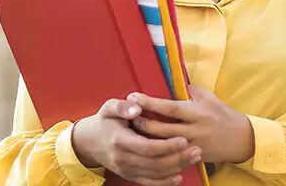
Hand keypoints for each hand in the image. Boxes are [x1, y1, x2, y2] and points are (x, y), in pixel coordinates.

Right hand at [71, 98, 201, 185]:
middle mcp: (122, 159)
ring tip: (194, 158)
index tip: (184, 139)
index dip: (166, 146)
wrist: (89, 142)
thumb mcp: (109, 107)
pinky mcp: (129, 176)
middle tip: (197, 150)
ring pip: (155, 174)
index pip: (147, 147)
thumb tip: (137, 108)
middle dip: (178, 158)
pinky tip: (179, 175)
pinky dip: (165, 182)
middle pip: (154, 163)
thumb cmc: (105, 121)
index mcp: (119, 140)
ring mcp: (126, 170)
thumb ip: (122, 106)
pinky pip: (149, 183)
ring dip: (176, 168)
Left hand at [128, 86, 254, 164]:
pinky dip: (158, 152)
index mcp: (197, 112)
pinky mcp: (193, 158)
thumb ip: (189, 91)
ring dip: (146, 138)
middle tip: (128, 115)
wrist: (241, 139)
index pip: (169, 107)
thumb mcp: (208, 98)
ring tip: (132, 130)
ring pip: (164, 145)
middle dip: (143, 122)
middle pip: (162, 129)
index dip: (150, 102)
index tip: (133, 96)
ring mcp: (193, 146)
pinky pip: (172, 157)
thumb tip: (170, 81)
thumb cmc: (223, 114)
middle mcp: (194, 130)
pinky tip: (146, 147)